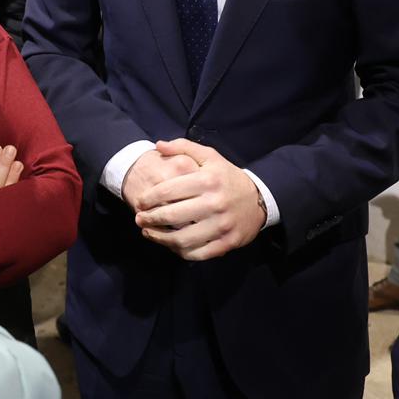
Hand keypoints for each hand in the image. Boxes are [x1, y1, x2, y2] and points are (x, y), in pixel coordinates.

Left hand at [133, 139, 265, 260]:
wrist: (259, 199)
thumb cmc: (227, 177)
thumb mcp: (210, 156)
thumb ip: (183, 147)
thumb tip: (158, 145)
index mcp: (207, 180)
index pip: (168, 191)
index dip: (148, 198)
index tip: (140, 202)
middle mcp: (214, 203)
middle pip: (172, 216)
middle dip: (149, 219)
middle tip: (139, 219)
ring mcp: (221, 225)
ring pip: (182, 239)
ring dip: (159, 238)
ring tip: (148, 233)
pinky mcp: (227, 243)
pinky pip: (197, 253)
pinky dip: (180, 252)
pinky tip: (170, 245)